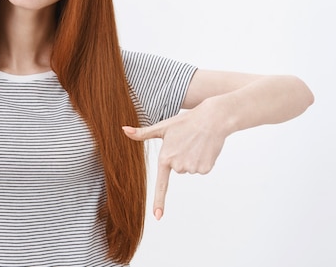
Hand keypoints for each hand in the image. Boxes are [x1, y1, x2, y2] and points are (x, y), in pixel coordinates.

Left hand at [122, 102, 227, 219]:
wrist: (212, 119)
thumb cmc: (185, 122)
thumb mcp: (162, 127)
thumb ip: (142, 133)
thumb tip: (123, 129)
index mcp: (166, 158)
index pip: (161, 184)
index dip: (159, 201)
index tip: (157, 216)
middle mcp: (178, 166)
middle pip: (177, 169)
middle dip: (181, 157)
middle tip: (186, 142)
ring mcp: (192, 168)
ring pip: (189, 169)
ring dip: (192, 158)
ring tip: (195, 143)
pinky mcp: (205, 169)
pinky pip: (200, 169)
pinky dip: (202, 160)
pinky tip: (203, 148)